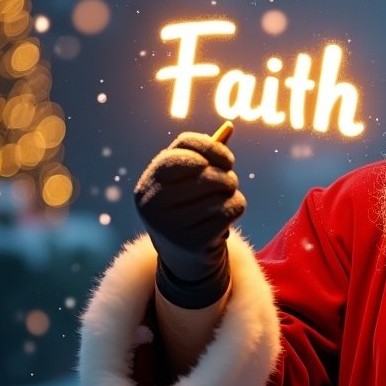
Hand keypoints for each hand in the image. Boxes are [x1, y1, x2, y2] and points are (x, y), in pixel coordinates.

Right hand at [134, 132, 245, 308]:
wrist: (185, 259)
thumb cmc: (190, 210)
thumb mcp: (189, 182)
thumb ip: (205, 155)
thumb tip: (229, 126)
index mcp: (149, 182)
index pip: (183, 147)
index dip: (212, 148)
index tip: (227, 160)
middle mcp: (152, 202)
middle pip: (206, 170)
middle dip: (225, 175)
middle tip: (227, 184)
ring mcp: (169, 224)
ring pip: (222, 190)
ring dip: (232, 193)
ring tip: (224, 202)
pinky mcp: (190, 241)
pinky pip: (229, 211)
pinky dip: (236, 209)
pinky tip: (227, 218)